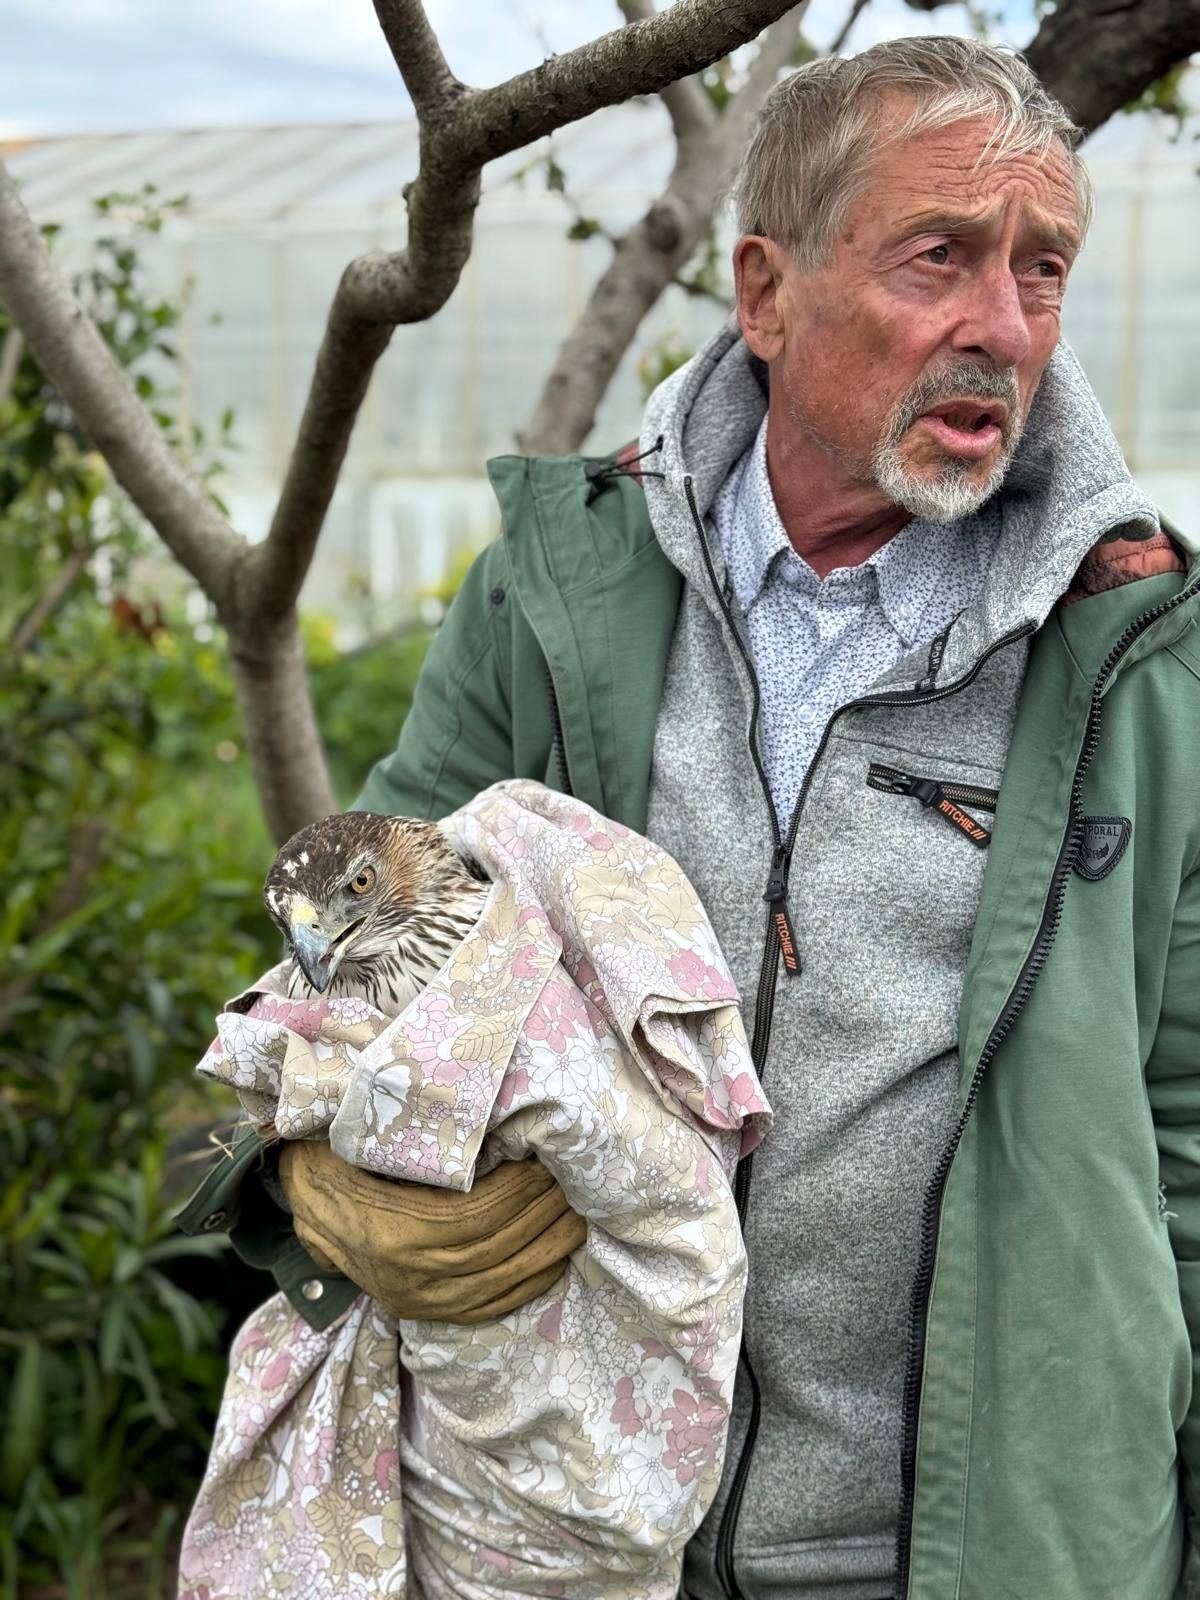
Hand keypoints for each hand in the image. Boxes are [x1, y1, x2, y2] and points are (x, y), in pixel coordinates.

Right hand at [277, 1141, 585, 1323]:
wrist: (308, 1198)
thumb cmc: (347, 1151)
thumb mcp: (377, 1134)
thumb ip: (432, 1134)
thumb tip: (505, 1121)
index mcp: (393, 1228)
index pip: (475, 1215)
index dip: (520, 1191)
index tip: (551, 1162)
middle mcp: (406, 1273)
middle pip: (495, 1246)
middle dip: (544, 1213)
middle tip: (579, 1183)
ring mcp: (416, 1298)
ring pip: (499, 1278)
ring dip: (548, 1245)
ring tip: (579, 1213)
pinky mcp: (425, 1311)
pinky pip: (489, 1306)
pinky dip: (530, 1282)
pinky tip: (558, 1256)